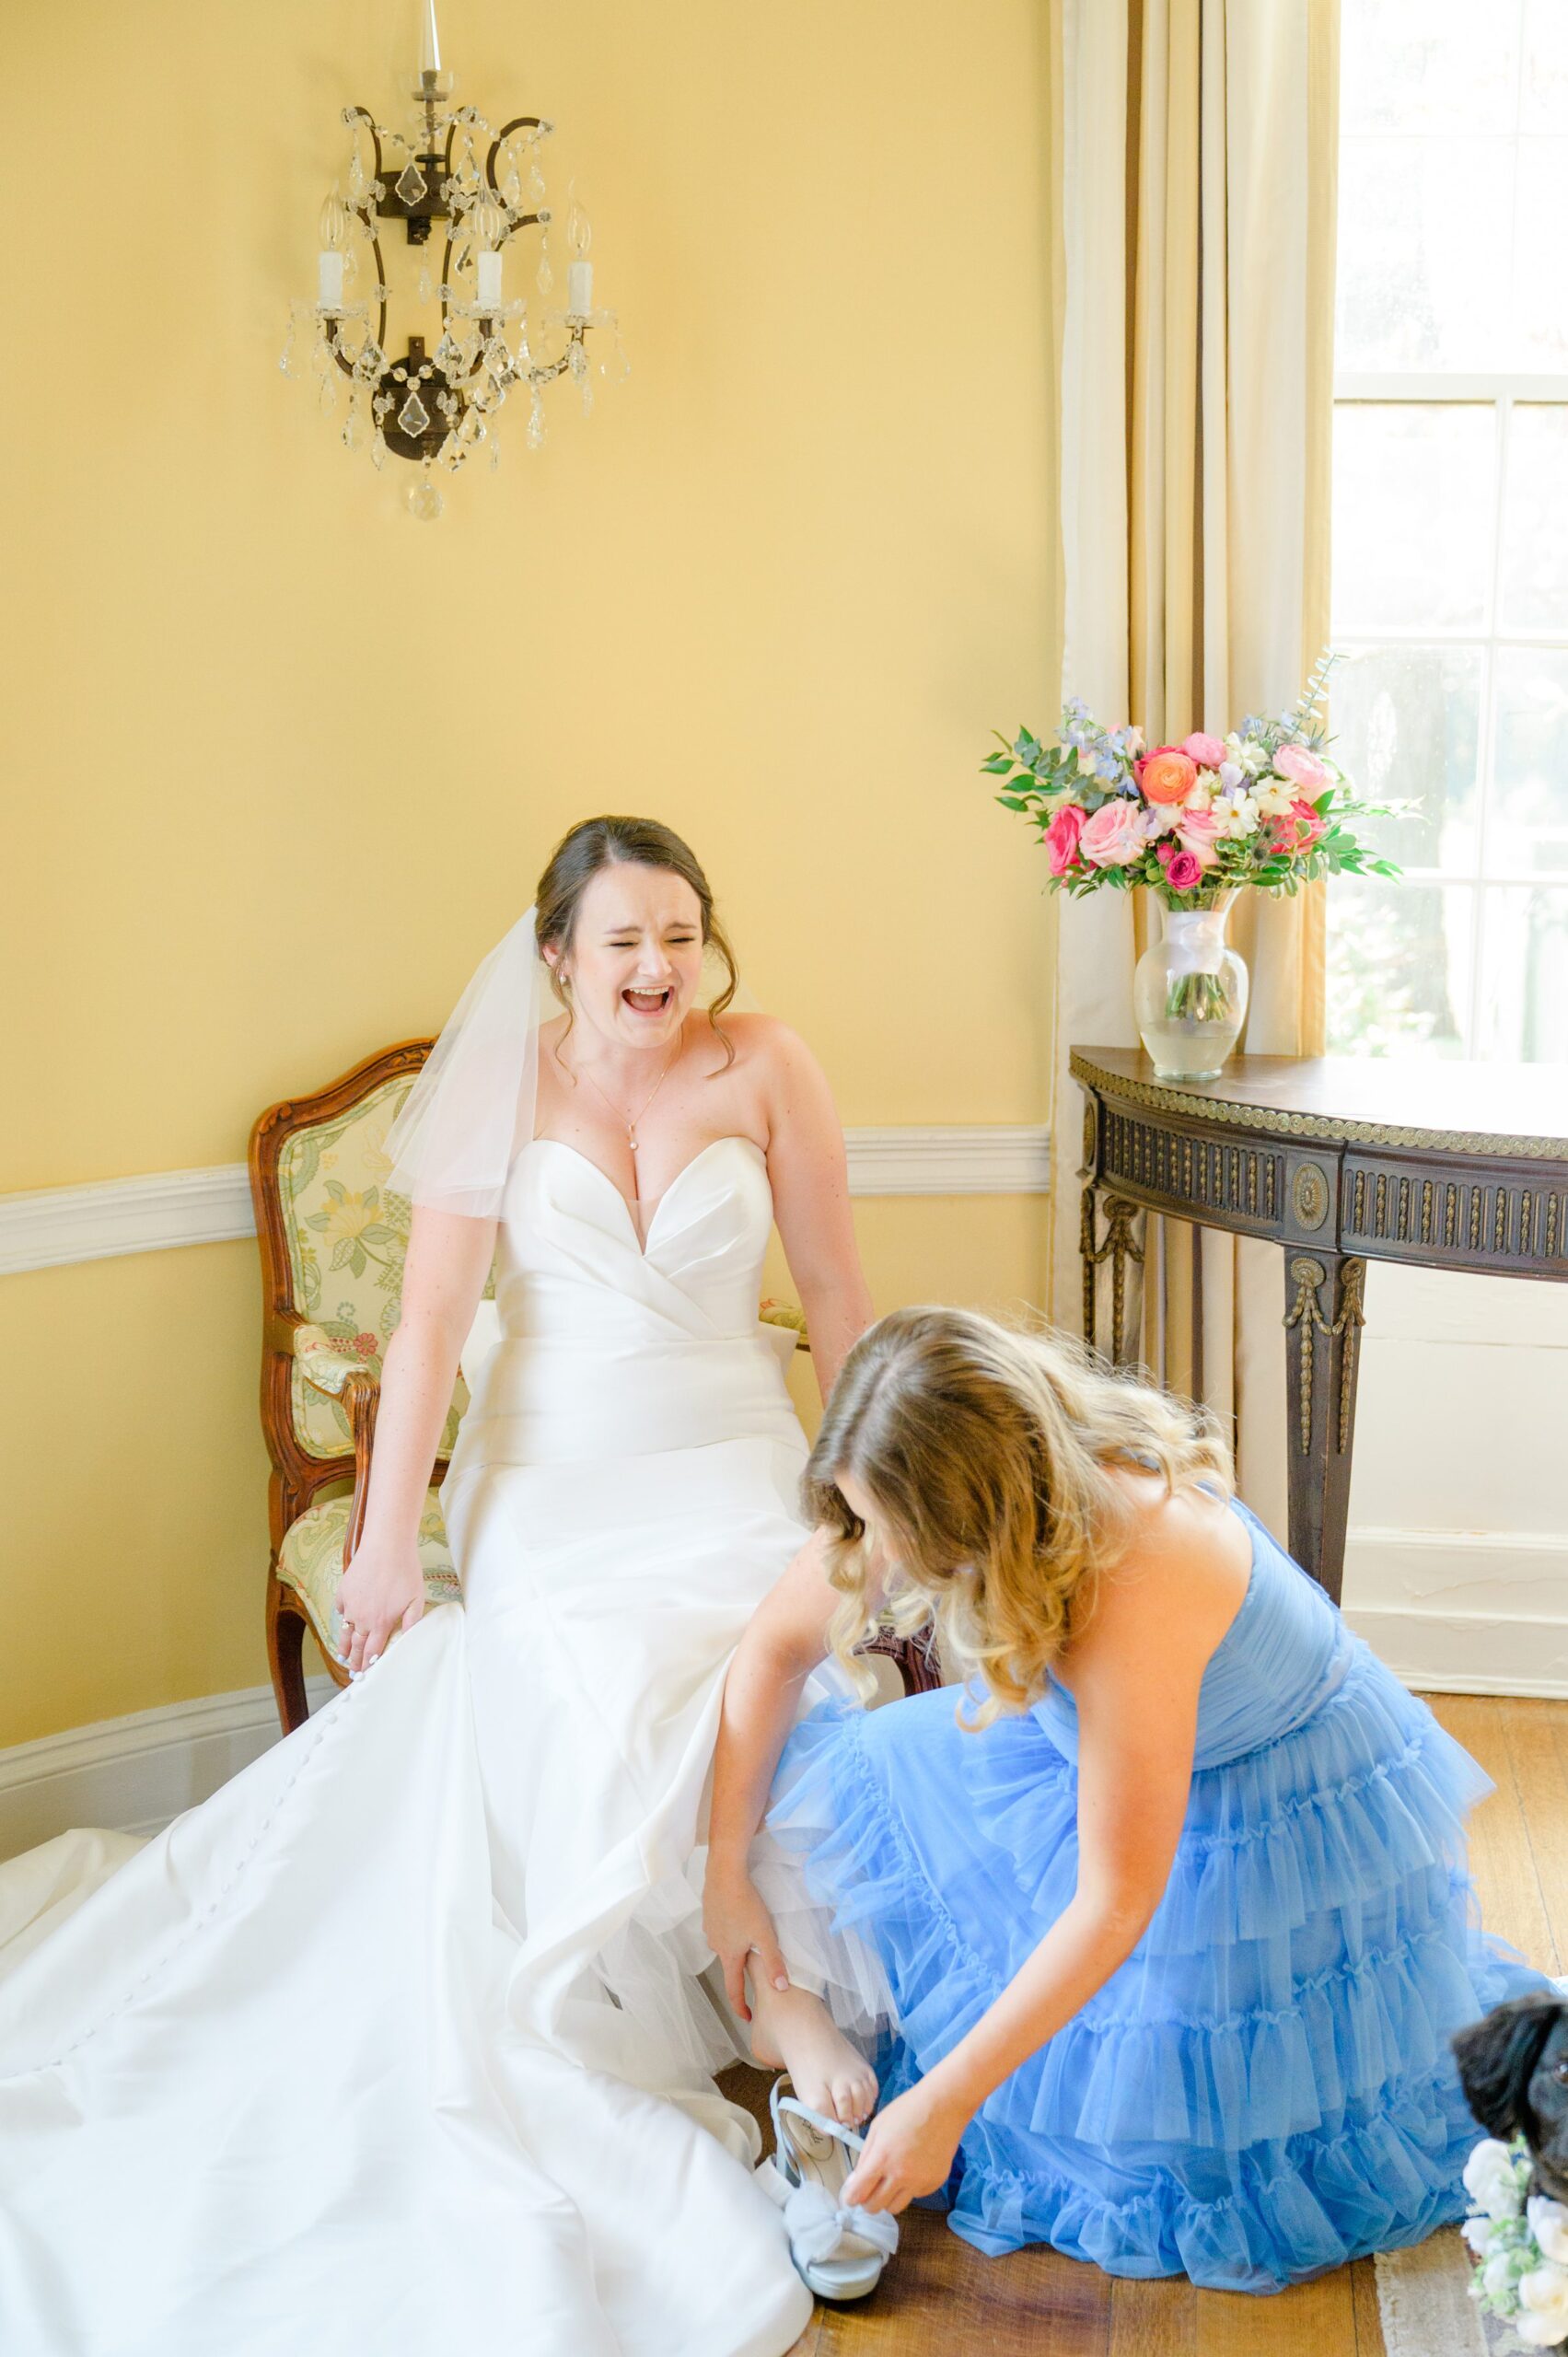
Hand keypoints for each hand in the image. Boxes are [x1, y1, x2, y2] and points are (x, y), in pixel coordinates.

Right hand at [333, 1534, 424, 1675]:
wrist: (387, 1545)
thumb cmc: (405, 1570)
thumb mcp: (416, 1599)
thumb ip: (411, 1623)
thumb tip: (406, 1642)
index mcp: (381, 1623)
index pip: (372, 1652)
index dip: (368, 1665)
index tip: (365, 1675)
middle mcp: (362, 1618)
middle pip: (356, 1645)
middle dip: (354, 1661)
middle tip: (352, 1672)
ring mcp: (350, 1605)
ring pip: (345, 1630)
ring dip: (344, 1645)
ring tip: (342, 1656)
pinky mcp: (343, 1591)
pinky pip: (340, 1609)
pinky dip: (342, 1616)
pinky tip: (344, 1620)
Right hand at [703, 1863, 789, 2022]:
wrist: (724, 1873)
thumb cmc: (746, 1904)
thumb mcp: (765, 1935)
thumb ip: (773, 1962)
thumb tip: (781, 1988)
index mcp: (729, 1955)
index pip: (733, 1989)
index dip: (740, 2006)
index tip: (747, 2017)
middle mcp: (716, 1945)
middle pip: (729, 1965)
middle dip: (741, 1971)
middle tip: (755, 1969)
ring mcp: (710, 1928)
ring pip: (725, 1945)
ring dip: (736, 1948)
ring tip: (750, 1940)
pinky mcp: (709, 1913)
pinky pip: (721, 1929)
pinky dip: (730, 1930)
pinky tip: (739, 1920)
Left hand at [841, 2080, 966, 2213]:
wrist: (943, 2106)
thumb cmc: (908, 2110)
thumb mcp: (878, 2127)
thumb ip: (865, 2155)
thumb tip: (855, 2180)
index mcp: (882, 2158)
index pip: (859, 2193)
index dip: (851, 2198)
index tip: (850, 2198)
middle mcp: (901, 2174)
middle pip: (875, 2207)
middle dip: (867, 2202)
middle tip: (869, 2191)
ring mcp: (919, 2181)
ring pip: (895, 2208)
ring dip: (888, 2199)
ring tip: (890, 2182)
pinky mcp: (935, 2183)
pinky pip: (915, 2195)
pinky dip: (909, 2188)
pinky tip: (912, 2169)